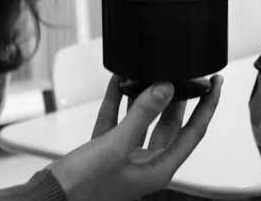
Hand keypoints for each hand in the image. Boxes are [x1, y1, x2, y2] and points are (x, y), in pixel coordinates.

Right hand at [50, 74, 222, 200]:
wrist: (44, 199)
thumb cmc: (80, 187)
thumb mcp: (115, 146)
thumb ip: (142, 115)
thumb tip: (167, 89)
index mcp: (158, 168)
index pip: (195, 131)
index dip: (208, 106)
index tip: (216, 83)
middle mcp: (146, 163)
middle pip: (172, 124)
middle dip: (180, 98)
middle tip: (188, 74)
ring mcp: (125, 157)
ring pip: (145, 120)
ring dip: (148, 97)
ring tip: (155, 72)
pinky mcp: (104, 151)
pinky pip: (118, 120)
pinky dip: (120, 101)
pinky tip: (120, 81)